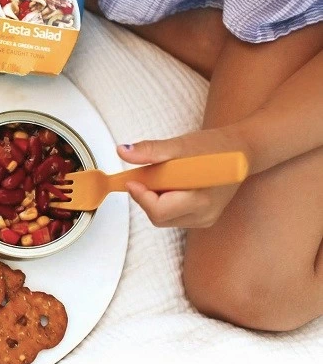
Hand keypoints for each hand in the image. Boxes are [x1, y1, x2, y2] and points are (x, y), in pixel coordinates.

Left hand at [118, 127, 248, 228]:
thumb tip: (122, 152)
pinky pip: (171, 215)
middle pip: (158, 216)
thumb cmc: (214, 147)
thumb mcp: (180, 145)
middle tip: (151, 173)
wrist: (241, 151)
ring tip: (168, 176)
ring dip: (155, 198)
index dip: (141, 196)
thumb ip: (151, 150)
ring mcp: (203, 219)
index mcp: (202, 200)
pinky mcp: (201, 218)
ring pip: (162, 217)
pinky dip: (164, 200)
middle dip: (147, 196)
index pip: (159, 211)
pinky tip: (174, 184)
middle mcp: (204, 215)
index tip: (131, 180)